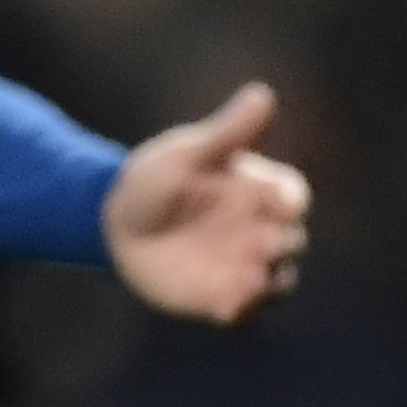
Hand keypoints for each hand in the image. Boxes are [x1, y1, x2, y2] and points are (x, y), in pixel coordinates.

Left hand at [104, 81, 310, 325]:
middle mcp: (259, 230)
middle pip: (292, 242)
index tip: (282, 205)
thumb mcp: (188, 153)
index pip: (292, 197)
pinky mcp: (222, 297)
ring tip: (251, 284)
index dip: (290, 202)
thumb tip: (263, 94)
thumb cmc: (154, 179)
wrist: (114, 224)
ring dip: (270, 285)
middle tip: (263, 247)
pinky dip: (242, 312)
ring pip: (278, 282)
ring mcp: (243, 267)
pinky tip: (225, 310)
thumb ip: (228, 132)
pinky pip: (243, 312)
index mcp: (258, 190)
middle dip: (282, 245)